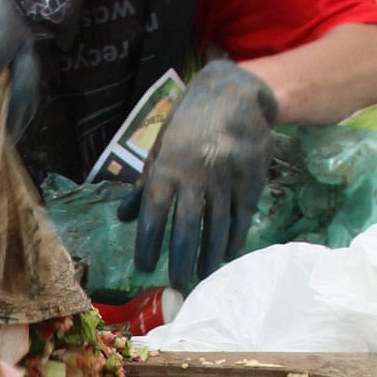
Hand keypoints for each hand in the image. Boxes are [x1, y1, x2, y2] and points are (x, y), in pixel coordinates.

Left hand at [118, 61, 278, 290]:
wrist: (234, 92)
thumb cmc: (189, 124)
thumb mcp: (160, 148)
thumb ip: (144, 185)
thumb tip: (123, 218)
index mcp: (168, 166)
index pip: (153, 213)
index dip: (148, 242)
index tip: (144, 268)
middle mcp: (196, 173)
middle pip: (187, 226)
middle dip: (181, 258)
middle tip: (178, 284)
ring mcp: (227, 175)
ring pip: (218, 225)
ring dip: (210, 255)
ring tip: (203, 277)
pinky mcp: (253, 176)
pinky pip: (242, 215)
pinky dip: (235, 237)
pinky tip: (227, 255)